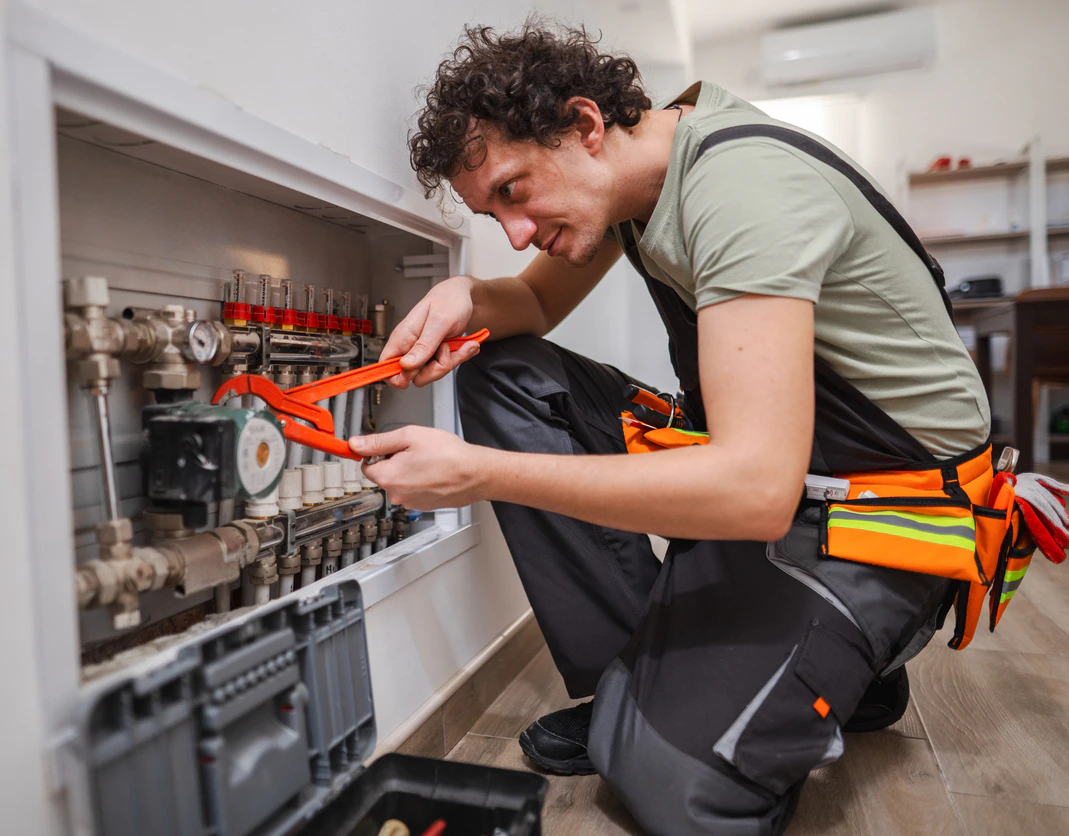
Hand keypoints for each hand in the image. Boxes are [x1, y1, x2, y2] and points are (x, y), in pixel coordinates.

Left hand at [349, 426, 490, 509]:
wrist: (475, 474)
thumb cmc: (449, 455)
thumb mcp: (410, 436)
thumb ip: (379, 441)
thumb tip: (356, 444)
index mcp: (388, 476)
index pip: (366, 465)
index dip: (377, 452)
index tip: (388, 446)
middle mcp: (396, 494)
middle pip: (383, 474)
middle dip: (394, 461)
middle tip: (415, 450)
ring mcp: (410, 503)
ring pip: (399, 483)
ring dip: (407, 471)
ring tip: (428, 461)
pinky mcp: (422, 506)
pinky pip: (412, 490)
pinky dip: (419, 481)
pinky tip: (433, 471)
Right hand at [380, 276, 480, 388]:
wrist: (464, 297)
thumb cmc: (449, 300)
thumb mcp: (439, 322)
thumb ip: (423, 345)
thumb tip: (405, 365)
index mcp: (403, 337)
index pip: (385, 365)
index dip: (397, 376)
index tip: (415, 371)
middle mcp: (411, 347)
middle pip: (415, 377)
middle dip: (436, 368)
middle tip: (445, 348)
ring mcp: (424, 353)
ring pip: (433, 373)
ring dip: (452, 360)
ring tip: (457, 343)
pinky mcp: (436, 355)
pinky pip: (445, 367)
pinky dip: (459, 357)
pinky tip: (464, 345)